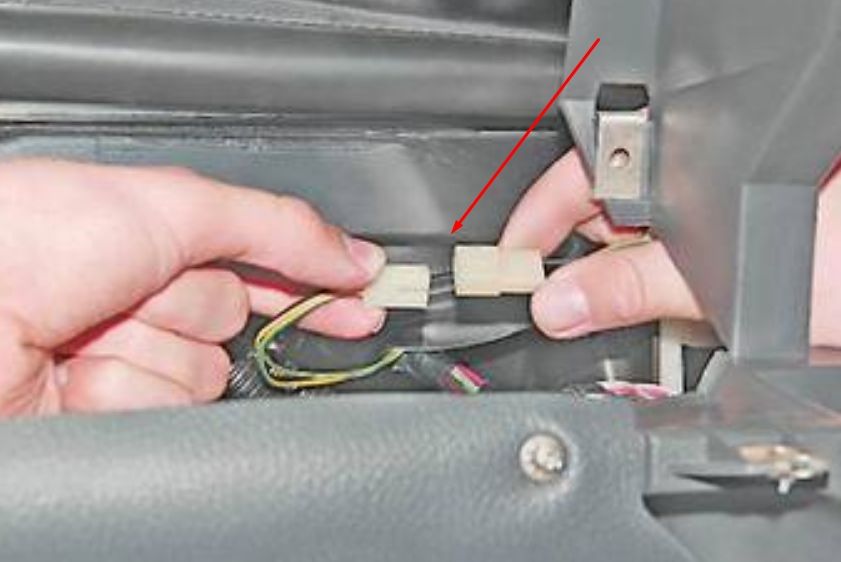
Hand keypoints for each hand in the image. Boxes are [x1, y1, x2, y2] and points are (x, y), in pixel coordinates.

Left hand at [0, 159, 385, 415]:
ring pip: (202, 378)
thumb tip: (354, 255)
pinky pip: (165, 416)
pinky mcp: (109, 419)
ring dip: (154, 353)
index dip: (316, 288)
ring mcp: (126, 364)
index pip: (262, 272)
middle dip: (196, 310)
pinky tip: (79, 372)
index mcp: (160, 245)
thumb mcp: (174, 205)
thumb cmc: (30, 236)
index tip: (362, 303)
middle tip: (142, 295)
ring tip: (90, 331)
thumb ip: (277, 228)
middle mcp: (146, 305)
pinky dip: (128, 392)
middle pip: (232, 327)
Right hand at [500, 150, 840, 346]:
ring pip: (623, 263)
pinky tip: (649, 336)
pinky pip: (656, 292)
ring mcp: (700, 234)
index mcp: (682, 163)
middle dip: (565, 269)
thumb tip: (557, 302)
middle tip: (545, 314)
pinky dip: (641, 317)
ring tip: (602, 332)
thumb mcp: (725, 276)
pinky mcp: (715, 274)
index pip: (579, 179)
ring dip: (606, 301)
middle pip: (594, 224)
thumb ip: (631, 287)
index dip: (535, 223)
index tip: (506, 265)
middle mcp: (686, 192)